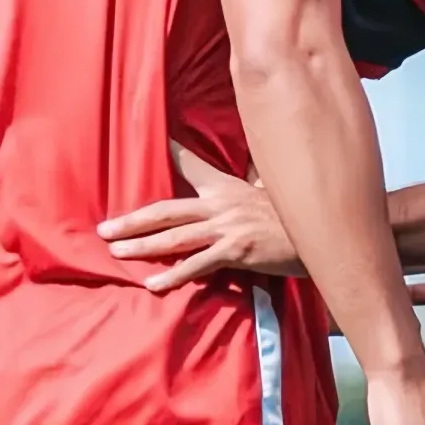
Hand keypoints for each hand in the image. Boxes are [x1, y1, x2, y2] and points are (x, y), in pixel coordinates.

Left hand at [98, 143, 305, 288]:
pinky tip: (153, 284)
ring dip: (142, 246)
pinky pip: (198, 264)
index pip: (192, 165)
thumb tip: (252, 175)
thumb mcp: (271, 191)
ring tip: (117, 252)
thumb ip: (254, 182)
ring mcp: (226, 227)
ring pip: (174, 237)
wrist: (320, 231)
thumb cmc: (294, 215)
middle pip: (166, 211)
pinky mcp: (235, 251)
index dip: (170, 152)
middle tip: (104, 228)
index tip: (149, 140)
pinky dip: (174, 275)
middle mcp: (221, 204)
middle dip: (132, 220)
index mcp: (226, 187)